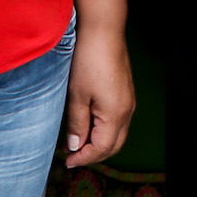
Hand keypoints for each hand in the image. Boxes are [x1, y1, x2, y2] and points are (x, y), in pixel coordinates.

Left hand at [60, 26, 133, 167]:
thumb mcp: (77, 94)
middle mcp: (127, 112)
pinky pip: (118, 121)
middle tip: (73, 157)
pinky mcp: (126, 94)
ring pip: (117, 134)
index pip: (102, 148)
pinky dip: (104, 129)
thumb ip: (77, 123)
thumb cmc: (88, 61)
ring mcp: (129, 103)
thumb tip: (76, 146)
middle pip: (113, 145)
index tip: (68, 162)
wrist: (104, 33)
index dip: (85, 158)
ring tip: (78, 143)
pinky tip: (89, 124)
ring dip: (99, 142)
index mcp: (115, 115)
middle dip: (94, 155)